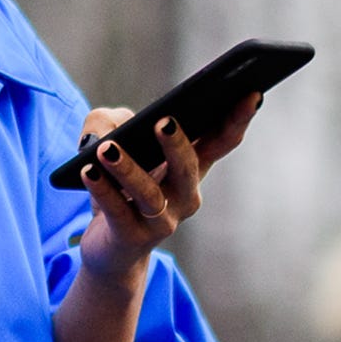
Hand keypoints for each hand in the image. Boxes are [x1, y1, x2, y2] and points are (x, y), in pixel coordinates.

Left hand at [76, 90, 261, 282]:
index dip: (237, 120)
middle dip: (177, 145)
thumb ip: (108, 122)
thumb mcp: (111, 142)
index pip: (221, 142)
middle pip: (188, 168)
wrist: (110, 248)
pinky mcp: (132, 239)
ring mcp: (162, 222)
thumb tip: (107, 130)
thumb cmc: (119, 186)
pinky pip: (118, 212)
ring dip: (128, 169)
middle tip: (164, 122)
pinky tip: (89, 171)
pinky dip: (102, 191)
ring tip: (107, 149)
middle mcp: (184, 197)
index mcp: (191, 168)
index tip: (251, 93)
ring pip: (149, 194)